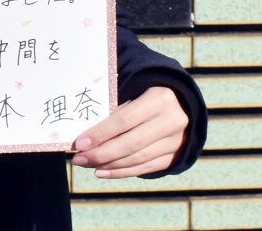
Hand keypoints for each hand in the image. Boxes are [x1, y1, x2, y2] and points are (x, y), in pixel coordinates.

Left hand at [70, 86, 188, 177]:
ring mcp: (177, 141)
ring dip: (109, 164)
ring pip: (138, 158)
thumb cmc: (147, 93)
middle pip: (131, 143)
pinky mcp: (177, 155)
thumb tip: (86, 133)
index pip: (124, 120)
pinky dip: (122, 172)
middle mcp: (172, 121)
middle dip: (101, 154)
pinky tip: (103, 171)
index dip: (100, 133)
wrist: (182, 102)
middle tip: (79, 159)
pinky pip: (147, 168)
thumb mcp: (135, 90)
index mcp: (159, 99)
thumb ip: (115, 107)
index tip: (80, 143)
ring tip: (88, 164)